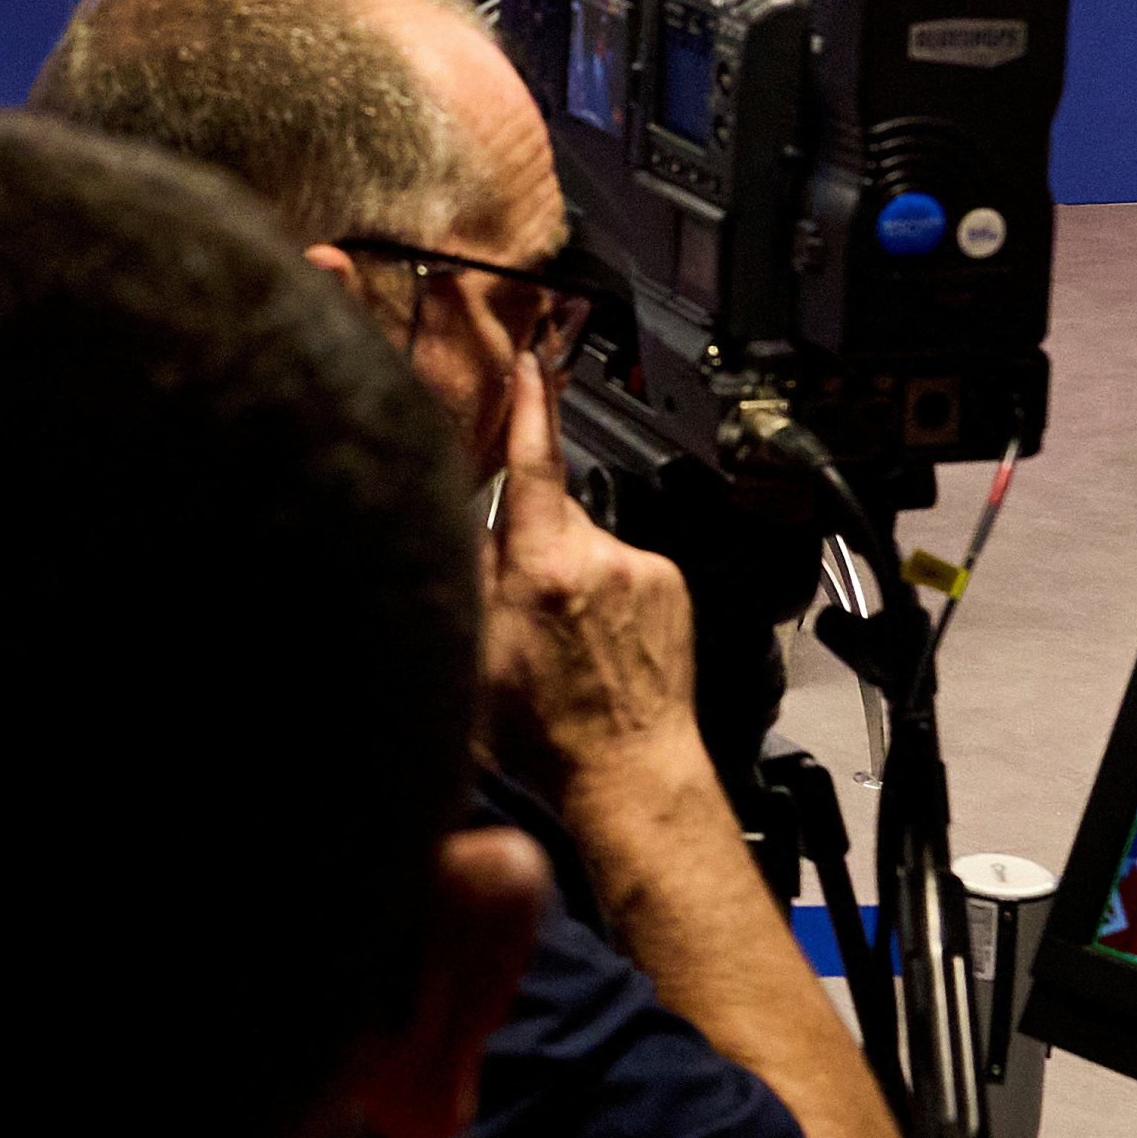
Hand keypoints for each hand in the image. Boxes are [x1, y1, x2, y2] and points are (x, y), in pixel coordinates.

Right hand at [477, 356, 694, 793]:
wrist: (629, 773)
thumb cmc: (547, 735)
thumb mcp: (474, 656)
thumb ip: (468, 578)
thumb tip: (465, 522)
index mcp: (545, 571)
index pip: (532, 467)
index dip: (526, 409)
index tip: (527, 364)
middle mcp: (601, 560)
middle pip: (552, 513)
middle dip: (530, 540)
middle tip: (520, 603)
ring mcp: (644, 572)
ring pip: (587, 542)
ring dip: (569, 571)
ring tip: (564, 637)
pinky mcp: (671, 588)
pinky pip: (623, 568)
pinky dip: (605, 591)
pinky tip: (597, 640)